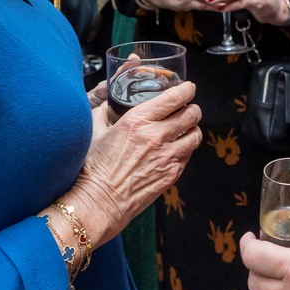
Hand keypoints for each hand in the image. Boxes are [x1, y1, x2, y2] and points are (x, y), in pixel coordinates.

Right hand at [64, 81, 199, 245]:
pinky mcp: (171, 174)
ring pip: (195, 135)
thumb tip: (109, 103)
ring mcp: (167, 157)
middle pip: (191, 114)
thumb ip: (104, 111)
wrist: (99, 202)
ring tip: (185, 128)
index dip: (186, 89)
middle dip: (192, 108)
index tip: (188, 88)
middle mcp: (156, 137)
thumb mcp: (94, 130)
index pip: (175, 98)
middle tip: (188, 108)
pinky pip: (188, 155)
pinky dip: (185, 148)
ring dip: (193, 128)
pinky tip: (176, 148)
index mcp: (138, 121)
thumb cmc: (93, 168)